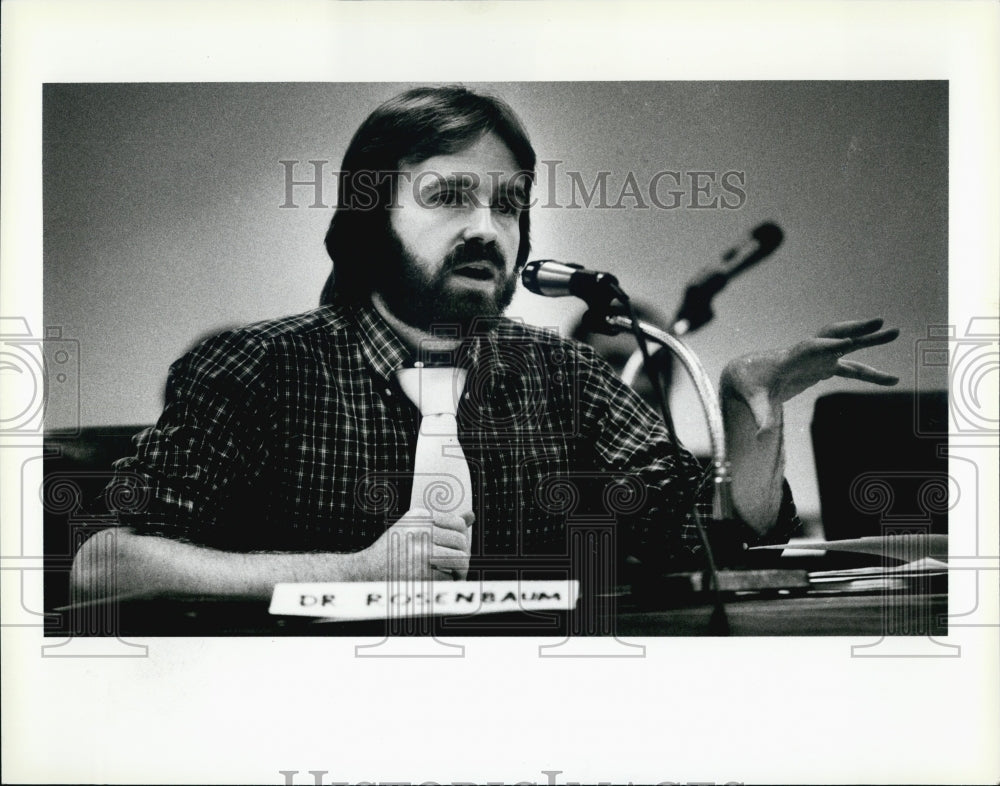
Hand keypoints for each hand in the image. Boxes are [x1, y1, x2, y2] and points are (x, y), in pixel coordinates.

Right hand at [353, 508, 473, 581]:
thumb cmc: (393, 550)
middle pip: (461, 542)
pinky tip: (438, 582)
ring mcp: (422, 552)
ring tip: (454, 574)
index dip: (461, 538)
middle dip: (463, 555)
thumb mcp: (413, 528)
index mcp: (420, 517)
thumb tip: (471, 516)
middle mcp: (421, 531)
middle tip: (458, 565)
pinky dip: (447, 582)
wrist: (367, 571)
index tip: (455, 547)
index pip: (458, 524)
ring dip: (460, 570)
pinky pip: (449, 576)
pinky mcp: (422, 573)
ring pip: (460, 559)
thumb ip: (443, 522)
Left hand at [722, 317, 899, 429]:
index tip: (848, 342)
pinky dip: (869, 374)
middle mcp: (806, 354)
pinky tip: (891, 380)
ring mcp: (816, 359)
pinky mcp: (822, 368)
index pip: (812, 348)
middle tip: (882, 322)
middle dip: (857, 329)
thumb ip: (759, 415)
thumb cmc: (749, 385)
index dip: (829, 346)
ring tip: (895, 333)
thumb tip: (760, 433)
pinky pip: (850, 369)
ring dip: (869, 340)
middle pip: (834, 336)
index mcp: (790, 358)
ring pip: (847, 347)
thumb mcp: (752, 400)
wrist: (747, 374)